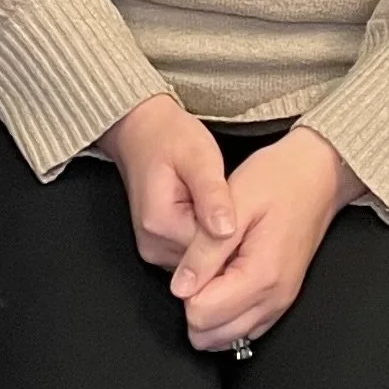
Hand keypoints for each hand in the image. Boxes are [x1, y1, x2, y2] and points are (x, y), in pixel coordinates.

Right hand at [97, 95, 233, 269]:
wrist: (141, 130)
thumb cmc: (171, 138)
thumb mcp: (199, 157)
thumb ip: (213, 194)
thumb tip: (226, 230)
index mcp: (160, 225)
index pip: (210, 250)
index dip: (234, 232)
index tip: (246, 209)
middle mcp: (153, 245)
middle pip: (204, 258)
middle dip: (224, 236)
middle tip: (237, 203)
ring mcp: (154, 248)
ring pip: (199, 257)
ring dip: (215, 237)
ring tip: (223, 205)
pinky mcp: (159, 245)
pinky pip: (191, 251)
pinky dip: (204, 235)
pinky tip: (210, 212)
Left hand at [170, 127, 363, 352]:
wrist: (319, 175)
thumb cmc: (278, 180)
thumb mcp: (235, 202)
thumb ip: (205, 250)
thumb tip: (179, 288)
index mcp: (261, 277)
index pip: (200, 315)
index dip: (185, 287)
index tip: (195, 257)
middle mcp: (273, 301)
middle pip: (209, 336)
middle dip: (194, 304)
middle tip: (202, 264)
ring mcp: (279, 304)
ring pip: (225, 338)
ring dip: (209, 312)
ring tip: (214, 269)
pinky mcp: (281, 301)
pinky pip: (243, 328)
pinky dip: (226, 314)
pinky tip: (226, 279)